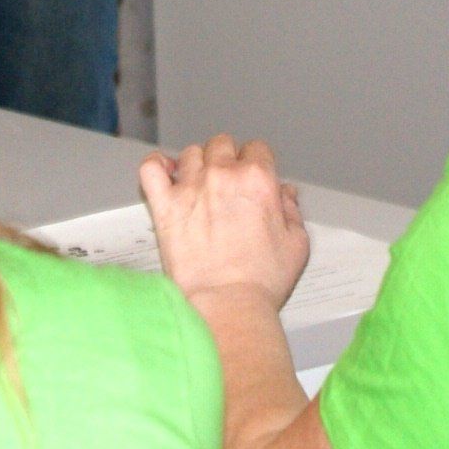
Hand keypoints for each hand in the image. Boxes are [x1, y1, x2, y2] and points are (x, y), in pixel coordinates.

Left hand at [140, 135, 308, 310]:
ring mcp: (190, 188)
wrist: (227, 303)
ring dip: (197, 163)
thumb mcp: (296, 244)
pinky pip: (151, 169)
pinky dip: (156, 166)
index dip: (257, 161)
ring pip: (190, 153)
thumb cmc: (260, 280)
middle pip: (222, 144)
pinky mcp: (165, 206)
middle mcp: (223, 176)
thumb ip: (292, 211)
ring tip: (199, 183)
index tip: (253, 174)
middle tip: (228, 181)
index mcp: (257, 180)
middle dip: (227, 158)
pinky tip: (165, 174)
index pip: (257, 148)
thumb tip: (286, 195)